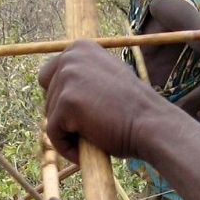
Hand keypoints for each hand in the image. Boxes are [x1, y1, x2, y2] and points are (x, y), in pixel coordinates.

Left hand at [38, 41, 169, 162]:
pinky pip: (53, 133)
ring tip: (94, 137)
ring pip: (50, 115)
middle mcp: (71, 56)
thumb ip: (85, 76)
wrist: (152, 124)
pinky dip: (65, 147)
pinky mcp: (66, 102)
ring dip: (68, 132)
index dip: (62, 99)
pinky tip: (84, 152)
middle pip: (48, 96)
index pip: (49, 76)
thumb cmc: (134, 108)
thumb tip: (62, 85)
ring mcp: (68, 77)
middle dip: (64, 116)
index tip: (83, 113)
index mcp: (80, 47)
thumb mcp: (107, 78)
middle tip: (92, 127)